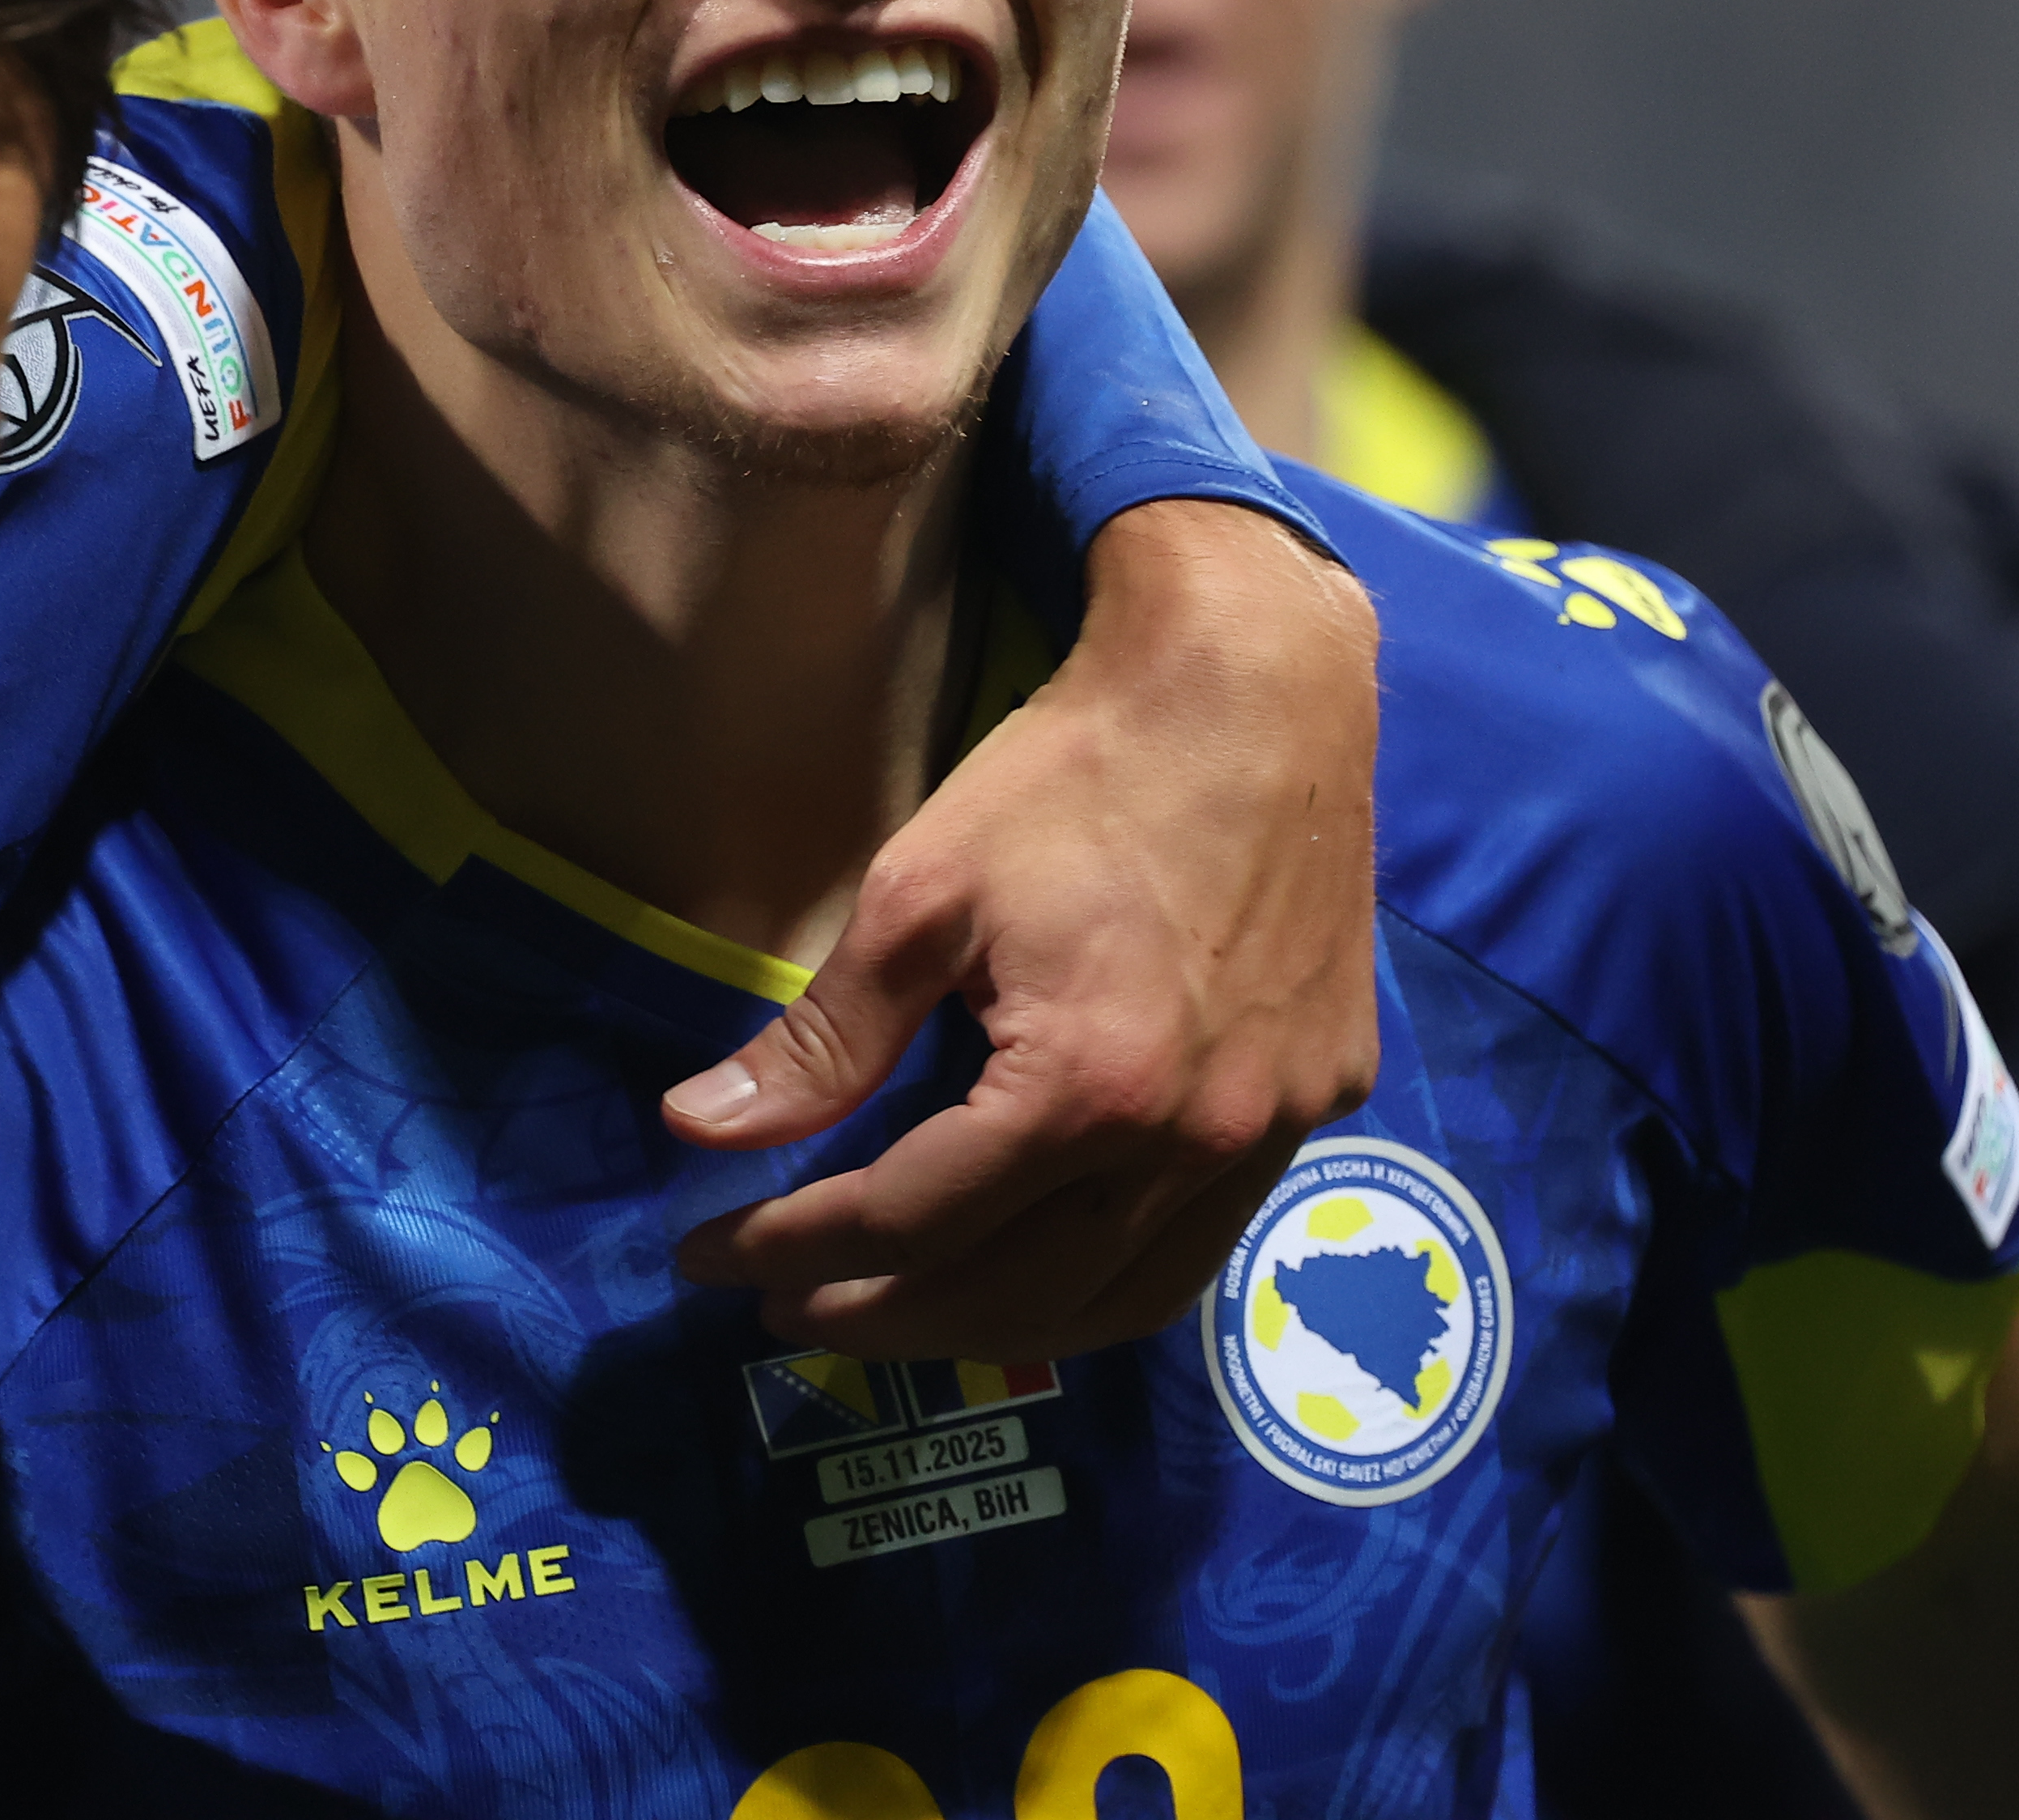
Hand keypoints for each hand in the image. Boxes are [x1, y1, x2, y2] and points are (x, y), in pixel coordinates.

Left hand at [665, 494, 1380, 1359]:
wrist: (1256, 689)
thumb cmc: (1076, 775)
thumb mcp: (922, 894)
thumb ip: (822, 1037)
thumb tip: (698, 1128)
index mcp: (1088, 1088)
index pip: (909, 1223)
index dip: (793, 1249)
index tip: (707, 1258)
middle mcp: (1194, 1142)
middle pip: (1014, 1294)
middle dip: (884, 1318)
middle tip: (789, 1312)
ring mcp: (1273, 1133)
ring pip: (1123, 1301)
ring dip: (997, 1329)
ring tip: (899, 1312)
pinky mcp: (1320, 1104)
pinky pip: (1201, 1244)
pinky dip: (1103, 1282)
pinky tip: (1037, 1261)